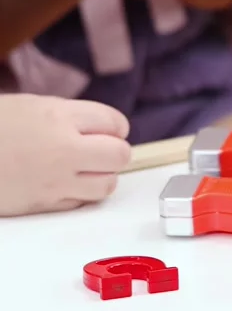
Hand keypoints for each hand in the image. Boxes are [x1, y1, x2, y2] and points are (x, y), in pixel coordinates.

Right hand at [0, 95, 130, 216]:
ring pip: (107, 184)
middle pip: (119, 155)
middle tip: (103, 151)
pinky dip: (81, 194)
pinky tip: (66, 183)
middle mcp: (63, 148)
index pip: (114, 122)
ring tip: (86, 169)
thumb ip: (69, 116)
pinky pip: (81, 202)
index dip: (116, 128)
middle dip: (116, 152)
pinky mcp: (44, 204)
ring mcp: (55, 180)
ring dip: (102, 176)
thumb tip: (102, 128)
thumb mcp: (31, 106)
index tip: (109, 130)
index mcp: (58, 116)